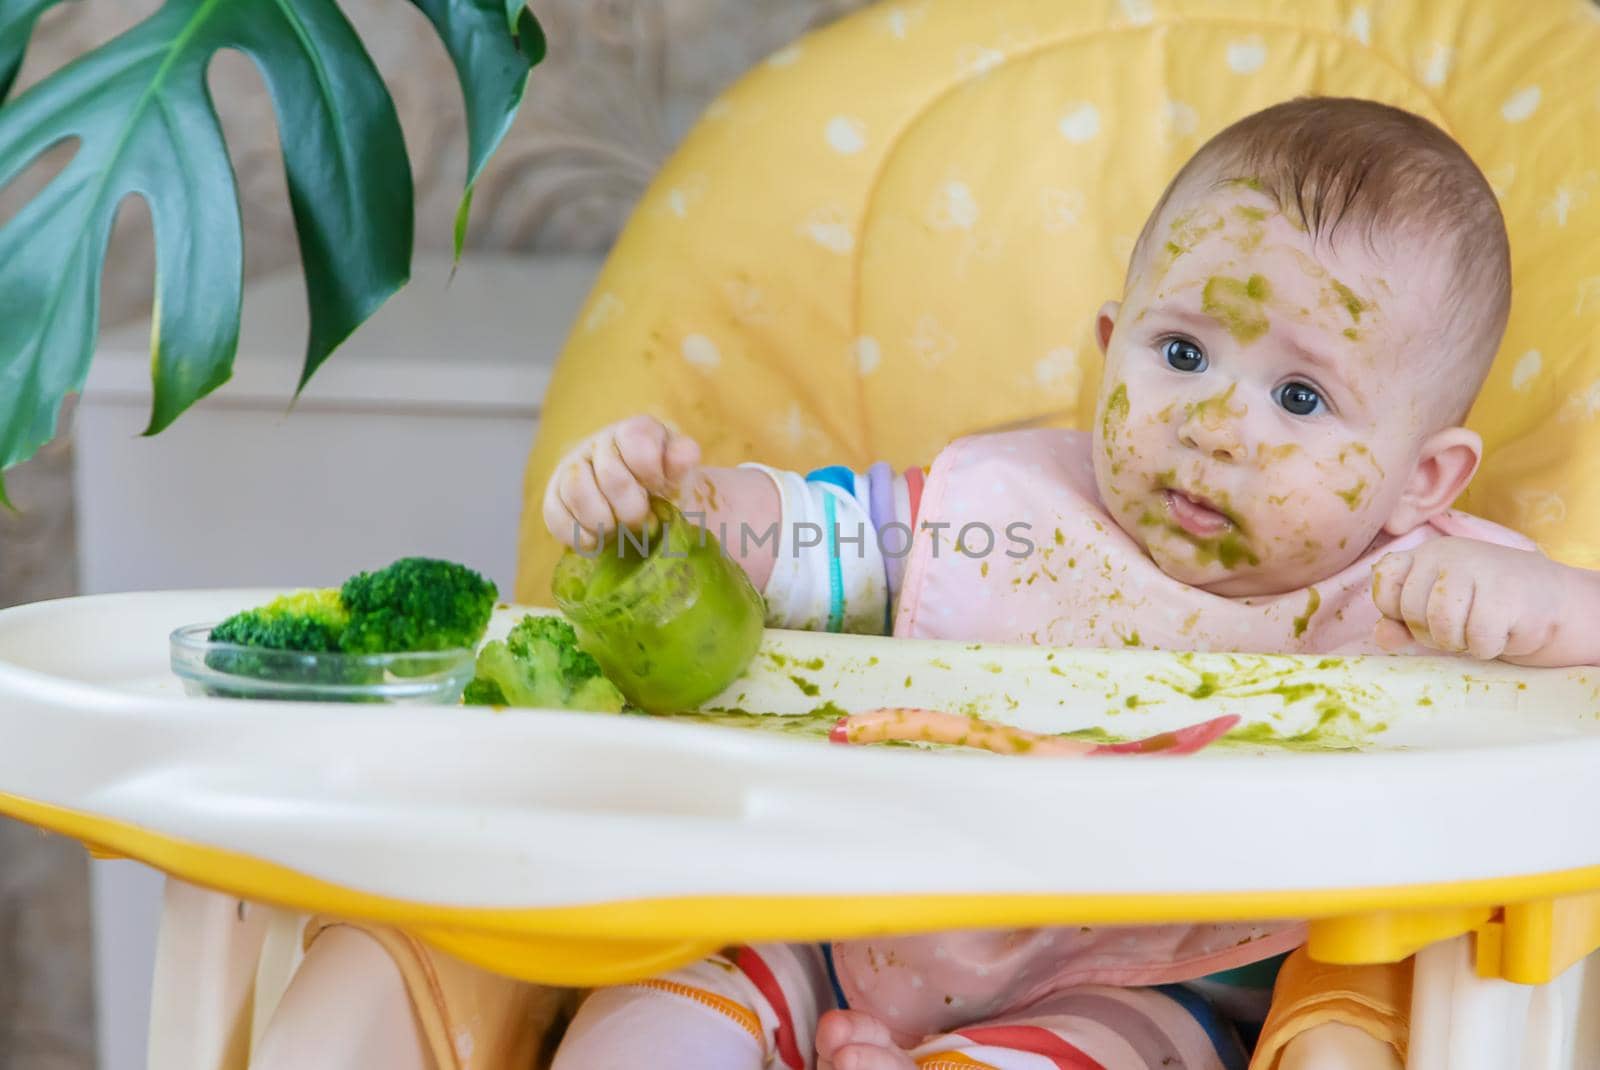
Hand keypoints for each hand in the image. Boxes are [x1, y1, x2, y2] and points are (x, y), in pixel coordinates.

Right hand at [543, 416, 700, 549]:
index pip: (637, 441)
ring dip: (603, 521)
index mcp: (633, 432)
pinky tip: (596, 541)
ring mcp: (573, 468)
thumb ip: (682, 460)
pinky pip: (556, 514)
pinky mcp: (554, 495)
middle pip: (611, 476)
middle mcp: (599, 444)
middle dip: (631, 508)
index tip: (658, 490)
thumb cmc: (661, 485)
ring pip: (578, 491)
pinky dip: (578, 534)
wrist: (636, 503)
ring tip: (617, 531)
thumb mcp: (678, 471)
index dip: (651, 473)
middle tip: (642, 522)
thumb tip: (685, 455)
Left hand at [1371, 537, 1599, 666]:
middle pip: (1410, 611)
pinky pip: (1477, 639)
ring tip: (1476, 630)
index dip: (1394, 608)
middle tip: (1458, 628)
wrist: (1548, 601)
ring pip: (1441, 626)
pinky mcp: (1505, 594)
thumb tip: (1381, 636)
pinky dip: (1486, 647)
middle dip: (1430, 634)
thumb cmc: (1482, 607)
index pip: (1384, 579)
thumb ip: (1401, 623)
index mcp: (1426, 554)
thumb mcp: (1435, 611)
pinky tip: (1501, 631)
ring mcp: (1478, 570)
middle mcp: (1448, 555)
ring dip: (1458, 643)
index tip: (1420, 613)